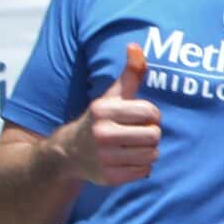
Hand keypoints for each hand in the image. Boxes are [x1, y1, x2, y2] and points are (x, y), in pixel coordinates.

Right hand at [55, 42, 159, 187]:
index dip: (152, 115)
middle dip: (151, 134)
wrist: (68, 153)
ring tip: (132, 146)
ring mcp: (105, 157)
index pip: (150, 112)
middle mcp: (102, 133)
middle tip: (136, 134)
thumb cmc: (99, 119)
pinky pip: (145, 171)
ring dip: (148, 151)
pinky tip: (127, 160)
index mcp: (103, 110)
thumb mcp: (111, 96)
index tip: (141, 117)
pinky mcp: (109, 177)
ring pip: (152, 154)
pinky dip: (142, 167)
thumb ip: (129, 74)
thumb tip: (135, 45)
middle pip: (155, 135)